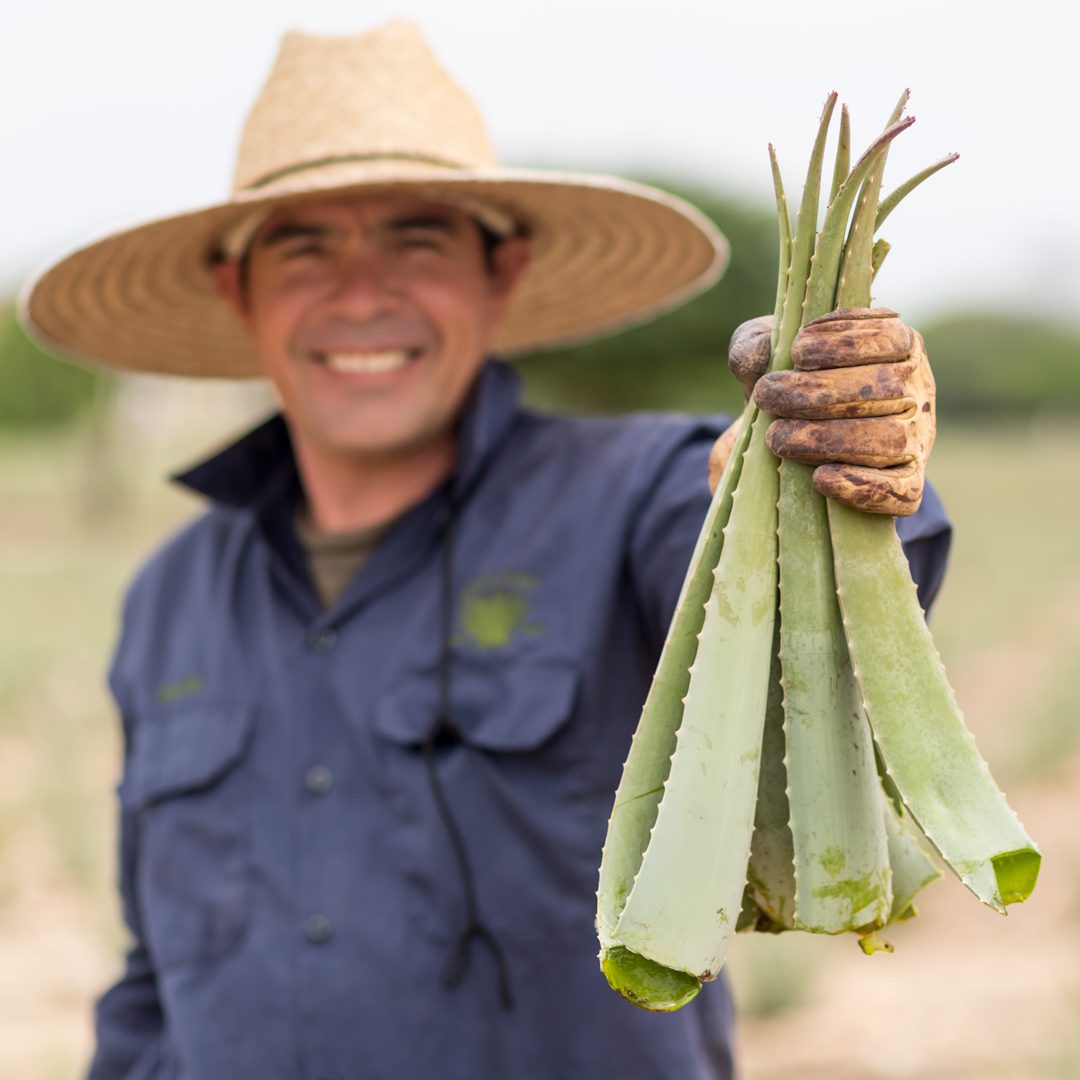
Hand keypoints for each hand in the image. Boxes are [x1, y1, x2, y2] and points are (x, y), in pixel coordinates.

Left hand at [716, 309, 935, 515]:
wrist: (791, 442)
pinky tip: (820, 479)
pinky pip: (902, 492)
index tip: (796, 351)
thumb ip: (753, 345)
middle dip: (819, 393)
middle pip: (885, 389)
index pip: (889, 337)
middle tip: (767, 397)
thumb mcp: (765, 357)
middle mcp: (916, 391)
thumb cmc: (786, 386)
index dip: (845, 343)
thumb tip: (762, 354)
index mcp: (897, 347)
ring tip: (776, 438)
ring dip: (829, 439)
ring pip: (890, 440)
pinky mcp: (908, 483)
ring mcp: (917, 439)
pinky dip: (862, 487)